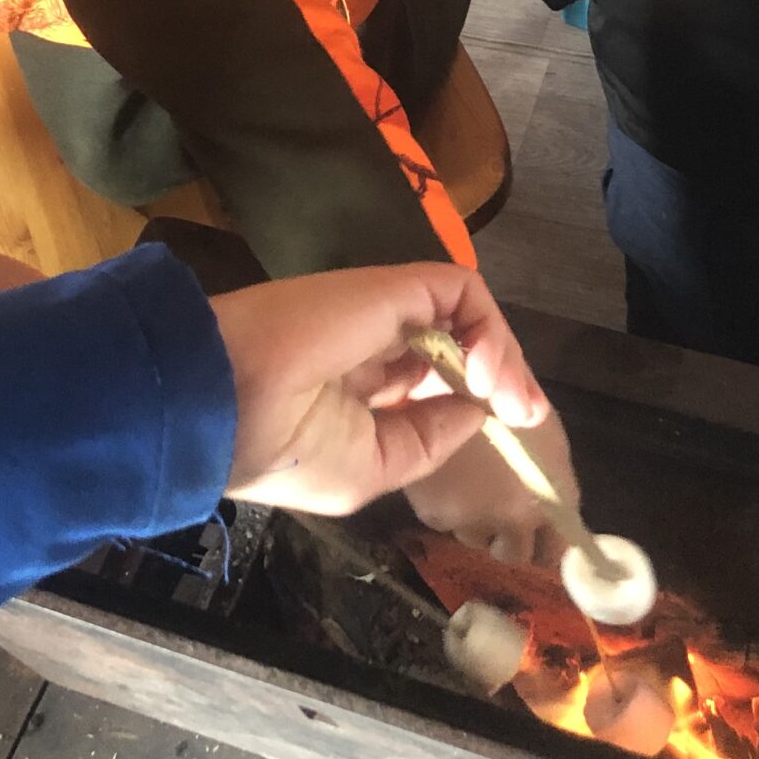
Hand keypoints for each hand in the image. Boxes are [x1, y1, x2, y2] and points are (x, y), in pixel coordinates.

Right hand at [214, 263, 548, 515]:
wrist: (229, 406)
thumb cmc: (289, 453)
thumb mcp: (370, 470)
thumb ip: (427, 439)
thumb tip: (478, 410)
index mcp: (355, 387)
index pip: (429, 377)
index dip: (473, 396)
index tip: (512, 424)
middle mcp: (371, 342)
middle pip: (455, 342)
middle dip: (504, 375)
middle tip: (529, 412)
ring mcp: (382, 311)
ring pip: (464, 314)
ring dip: (503, 355)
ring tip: (515, 401)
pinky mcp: (392, 287)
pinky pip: (459, 291)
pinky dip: (488, 326)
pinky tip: (486, 374)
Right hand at [404, 404, 574, 565]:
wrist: (449, 379)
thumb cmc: (508, 399)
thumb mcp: (544, 436)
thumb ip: (550, 482)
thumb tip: (553, 517)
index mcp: (554, 500)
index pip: (555, 555)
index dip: (544, 547)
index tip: (535, 540)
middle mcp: (516, 519)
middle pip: (514, 555)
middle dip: (508, 538)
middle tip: (498, 510)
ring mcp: (473, 521)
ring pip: (476, 540)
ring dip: (475, 524)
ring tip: (468, 484)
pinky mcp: (436, 516)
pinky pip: (447, 525)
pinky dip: (447, 508)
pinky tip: (446, 478)